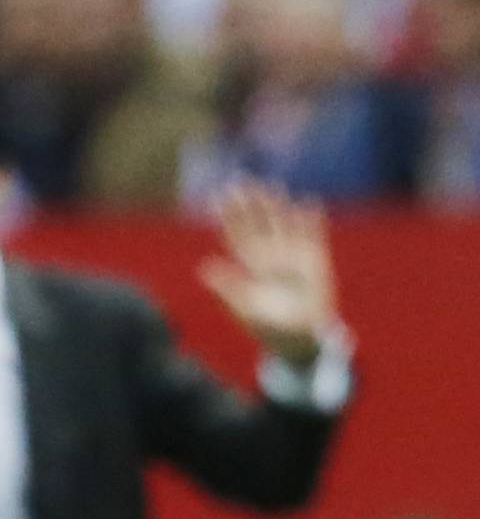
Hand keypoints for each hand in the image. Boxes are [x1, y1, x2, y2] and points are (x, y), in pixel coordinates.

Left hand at [198, 182, 338, 366]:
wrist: (297, 337)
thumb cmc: (266, 325)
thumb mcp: (243, 306)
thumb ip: (226, 285)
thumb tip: (203, 268)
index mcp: (251, 266)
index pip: (238, 235)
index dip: (229, 217)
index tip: (220, 197)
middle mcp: (270, 255)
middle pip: (259, 223)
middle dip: (251, 204)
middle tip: (242, 182)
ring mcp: (292, 254)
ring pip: (283, 223)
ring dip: (278, 206)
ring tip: (273, 187)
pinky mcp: (314, 259)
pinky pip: (313, 234)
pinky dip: (311, 220)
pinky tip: (309, 203)